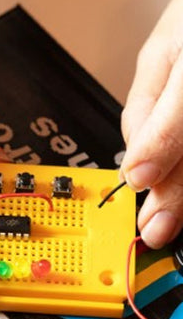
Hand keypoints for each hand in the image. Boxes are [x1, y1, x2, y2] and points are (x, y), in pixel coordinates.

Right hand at [121, 0, 182, 247]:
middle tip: (163, 231)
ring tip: (178, 215)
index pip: (142, 156)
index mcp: (153, 87)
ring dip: (182, 179)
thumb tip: (138, 174)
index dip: (149, 194)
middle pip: (166, 156)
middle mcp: (175, 93)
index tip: (153, 229)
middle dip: (168, 196)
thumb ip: (166, 122)